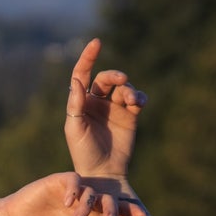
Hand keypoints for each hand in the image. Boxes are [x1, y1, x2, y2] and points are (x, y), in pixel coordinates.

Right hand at [4, 173, 147, 215]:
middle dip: (122, 207)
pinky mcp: (61, 181)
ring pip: (92, 192)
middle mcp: (87, 202)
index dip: (130, 214)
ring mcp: (75, 191)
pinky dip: (74, 191)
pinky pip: (74, 181)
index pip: (115, 213)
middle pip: (110, 200)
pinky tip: (68, 203)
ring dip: (87, 207)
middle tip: (134, 213)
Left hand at [65, 37, 145, 180]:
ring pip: (123, 88)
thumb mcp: (75, 129)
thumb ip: (75, 105)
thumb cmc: (84, 153)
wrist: (103, 173)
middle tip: (122, 80)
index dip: (88, 57)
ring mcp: (114, 108)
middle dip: (115, 75)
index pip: (83, 73)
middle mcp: (98, 102)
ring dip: (128, 90)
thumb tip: (77, 80)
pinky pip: (136, 99)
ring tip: (132, 101)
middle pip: (106, 78)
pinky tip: (140, 102)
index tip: (96, 42)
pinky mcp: (130, 116)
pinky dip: (139, 97)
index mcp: (81, 102)